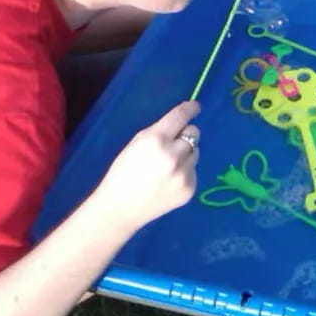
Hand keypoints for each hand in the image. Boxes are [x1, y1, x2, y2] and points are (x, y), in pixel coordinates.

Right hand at [91, 101, 200, 231]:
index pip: (181, 117)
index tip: (196, 106)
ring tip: (166, 167)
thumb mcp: (136, 143)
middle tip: (173, 144)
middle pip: (194, 133)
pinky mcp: (190, 188)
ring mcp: (184, 173)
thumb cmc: (123, 172)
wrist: (119, 209)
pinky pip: (193, 170)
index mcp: (156, 140)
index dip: (191, 109)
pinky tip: (168, 182)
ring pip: (195, 151)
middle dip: (185, 135)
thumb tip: (183, 121)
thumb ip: (159, 131)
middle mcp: (174, 155)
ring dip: (185, 154)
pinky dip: (184, 172)